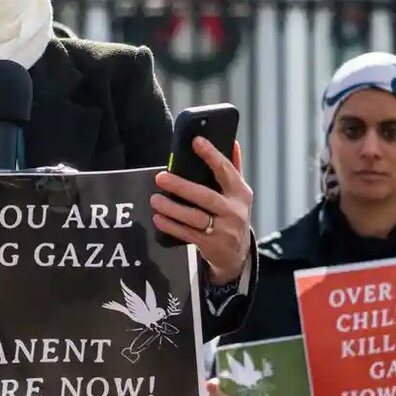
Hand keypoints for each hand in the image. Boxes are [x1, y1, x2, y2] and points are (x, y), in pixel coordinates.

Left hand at [151, 139, 253, 283]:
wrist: (237, 254)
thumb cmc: (232, 215)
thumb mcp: (238, 193)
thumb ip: (233, 168)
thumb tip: (231, 141)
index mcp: (240, 193)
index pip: (226, 170)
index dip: (211, 155)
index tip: (196, 141)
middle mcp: (234, 210)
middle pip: (206, 196)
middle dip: (182, 186)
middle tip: (160, 177)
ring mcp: (224, 230)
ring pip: (195, 217)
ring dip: (172, 209)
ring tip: (155, 199)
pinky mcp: (211, 245)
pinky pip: (188, 234)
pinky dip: (171, 226)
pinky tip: (158, 218)